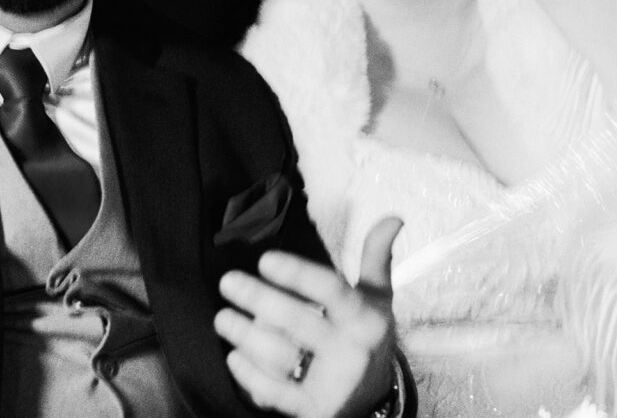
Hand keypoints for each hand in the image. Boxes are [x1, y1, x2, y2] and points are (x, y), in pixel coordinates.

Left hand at [214, 216, 402, 417]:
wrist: (374, 397)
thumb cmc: (366, 336)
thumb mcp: (378, 298)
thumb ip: (376, 257)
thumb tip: (392, 218)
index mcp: (365, 319)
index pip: (332, 291)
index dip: (298, 274)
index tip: (265, 259)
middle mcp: (351, 351)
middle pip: (299, 322)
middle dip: (259, 300)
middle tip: (229, 282)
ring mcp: (331, 384)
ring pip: (281, 358)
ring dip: (246, 336)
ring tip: (224, 318)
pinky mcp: (313, 409)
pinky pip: (274, 393)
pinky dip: (249, 374)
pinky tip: (234, 355)